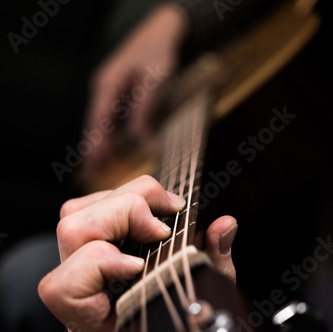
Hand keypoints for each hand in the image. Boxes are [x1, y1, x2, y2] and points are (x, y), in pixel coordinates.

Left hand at [38, 175, 236, 331]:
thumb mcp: (205, 306)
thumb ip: (213, 264)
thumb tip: (223, 224)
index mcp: (95, 325)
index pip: (66, 288)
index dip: (99, 264)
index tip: (140, 266)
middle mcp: (77, 294)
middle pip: (72, 231)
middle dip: (126, 210)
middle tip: (170, 213)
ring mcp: (75, 269)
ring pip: (72, 216)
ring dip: (121, 199)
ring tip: (162, 207)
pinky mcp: (82, 249)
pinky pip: (83, 212)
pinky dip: (116, 200)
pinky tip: (147, 213)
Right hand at [83, 5, 188, 175]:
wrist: (161, 32)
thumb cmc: (158, 52)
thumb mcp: (155, 81)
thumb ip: (145, 110)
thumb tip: (141, 140)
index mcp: (108, 84)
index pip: (98, 120)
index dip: (97, 144)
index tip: (96, 164)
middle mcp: (103, 87)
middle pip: (94, 123)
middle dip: (92, 149)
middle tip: (92, 174)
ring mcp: (107, 89)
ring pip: (98, 122)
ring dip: (98, 144)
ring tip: (96, 168)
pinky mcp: (115, 92)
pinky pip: (107, 118)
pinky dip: (106, 134)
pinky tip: (108, 148)